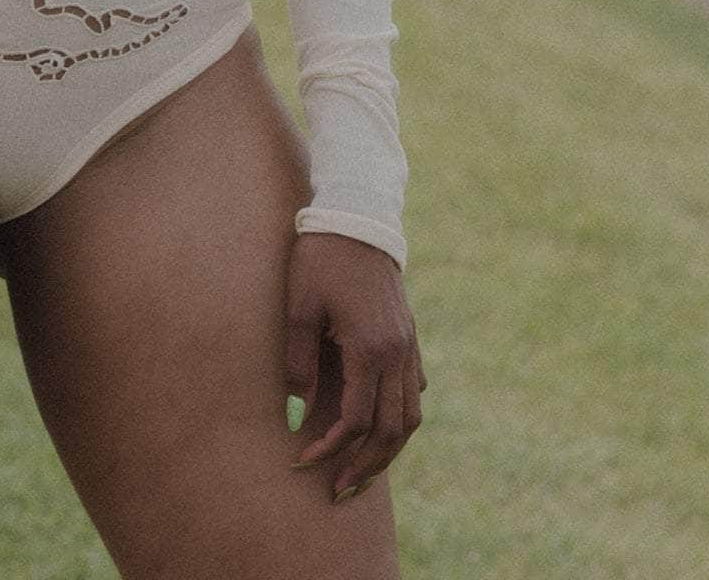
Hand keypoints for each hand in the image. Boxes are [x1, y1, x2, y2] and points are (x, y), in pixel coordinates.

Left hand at [283, 231, 425, 502]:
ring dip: (388, 450)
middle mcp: (398, 353)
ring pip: (410, 417)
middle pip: (392, 430)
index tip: (302, 460)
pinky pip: (414, 392)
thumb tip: (295, 412)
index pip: (356, 419)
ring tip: (361, 472)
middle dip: (365, 466)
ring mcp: (408, 346)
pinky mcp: (409, 337)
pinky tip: (381, 429)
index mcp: (370, 347)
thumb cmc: (320, 258)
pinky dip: (400, 419)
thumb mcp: (300, 304)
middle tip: (338, 490)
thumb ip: (299, 360)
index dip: (330, 447)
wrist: (357, 218)